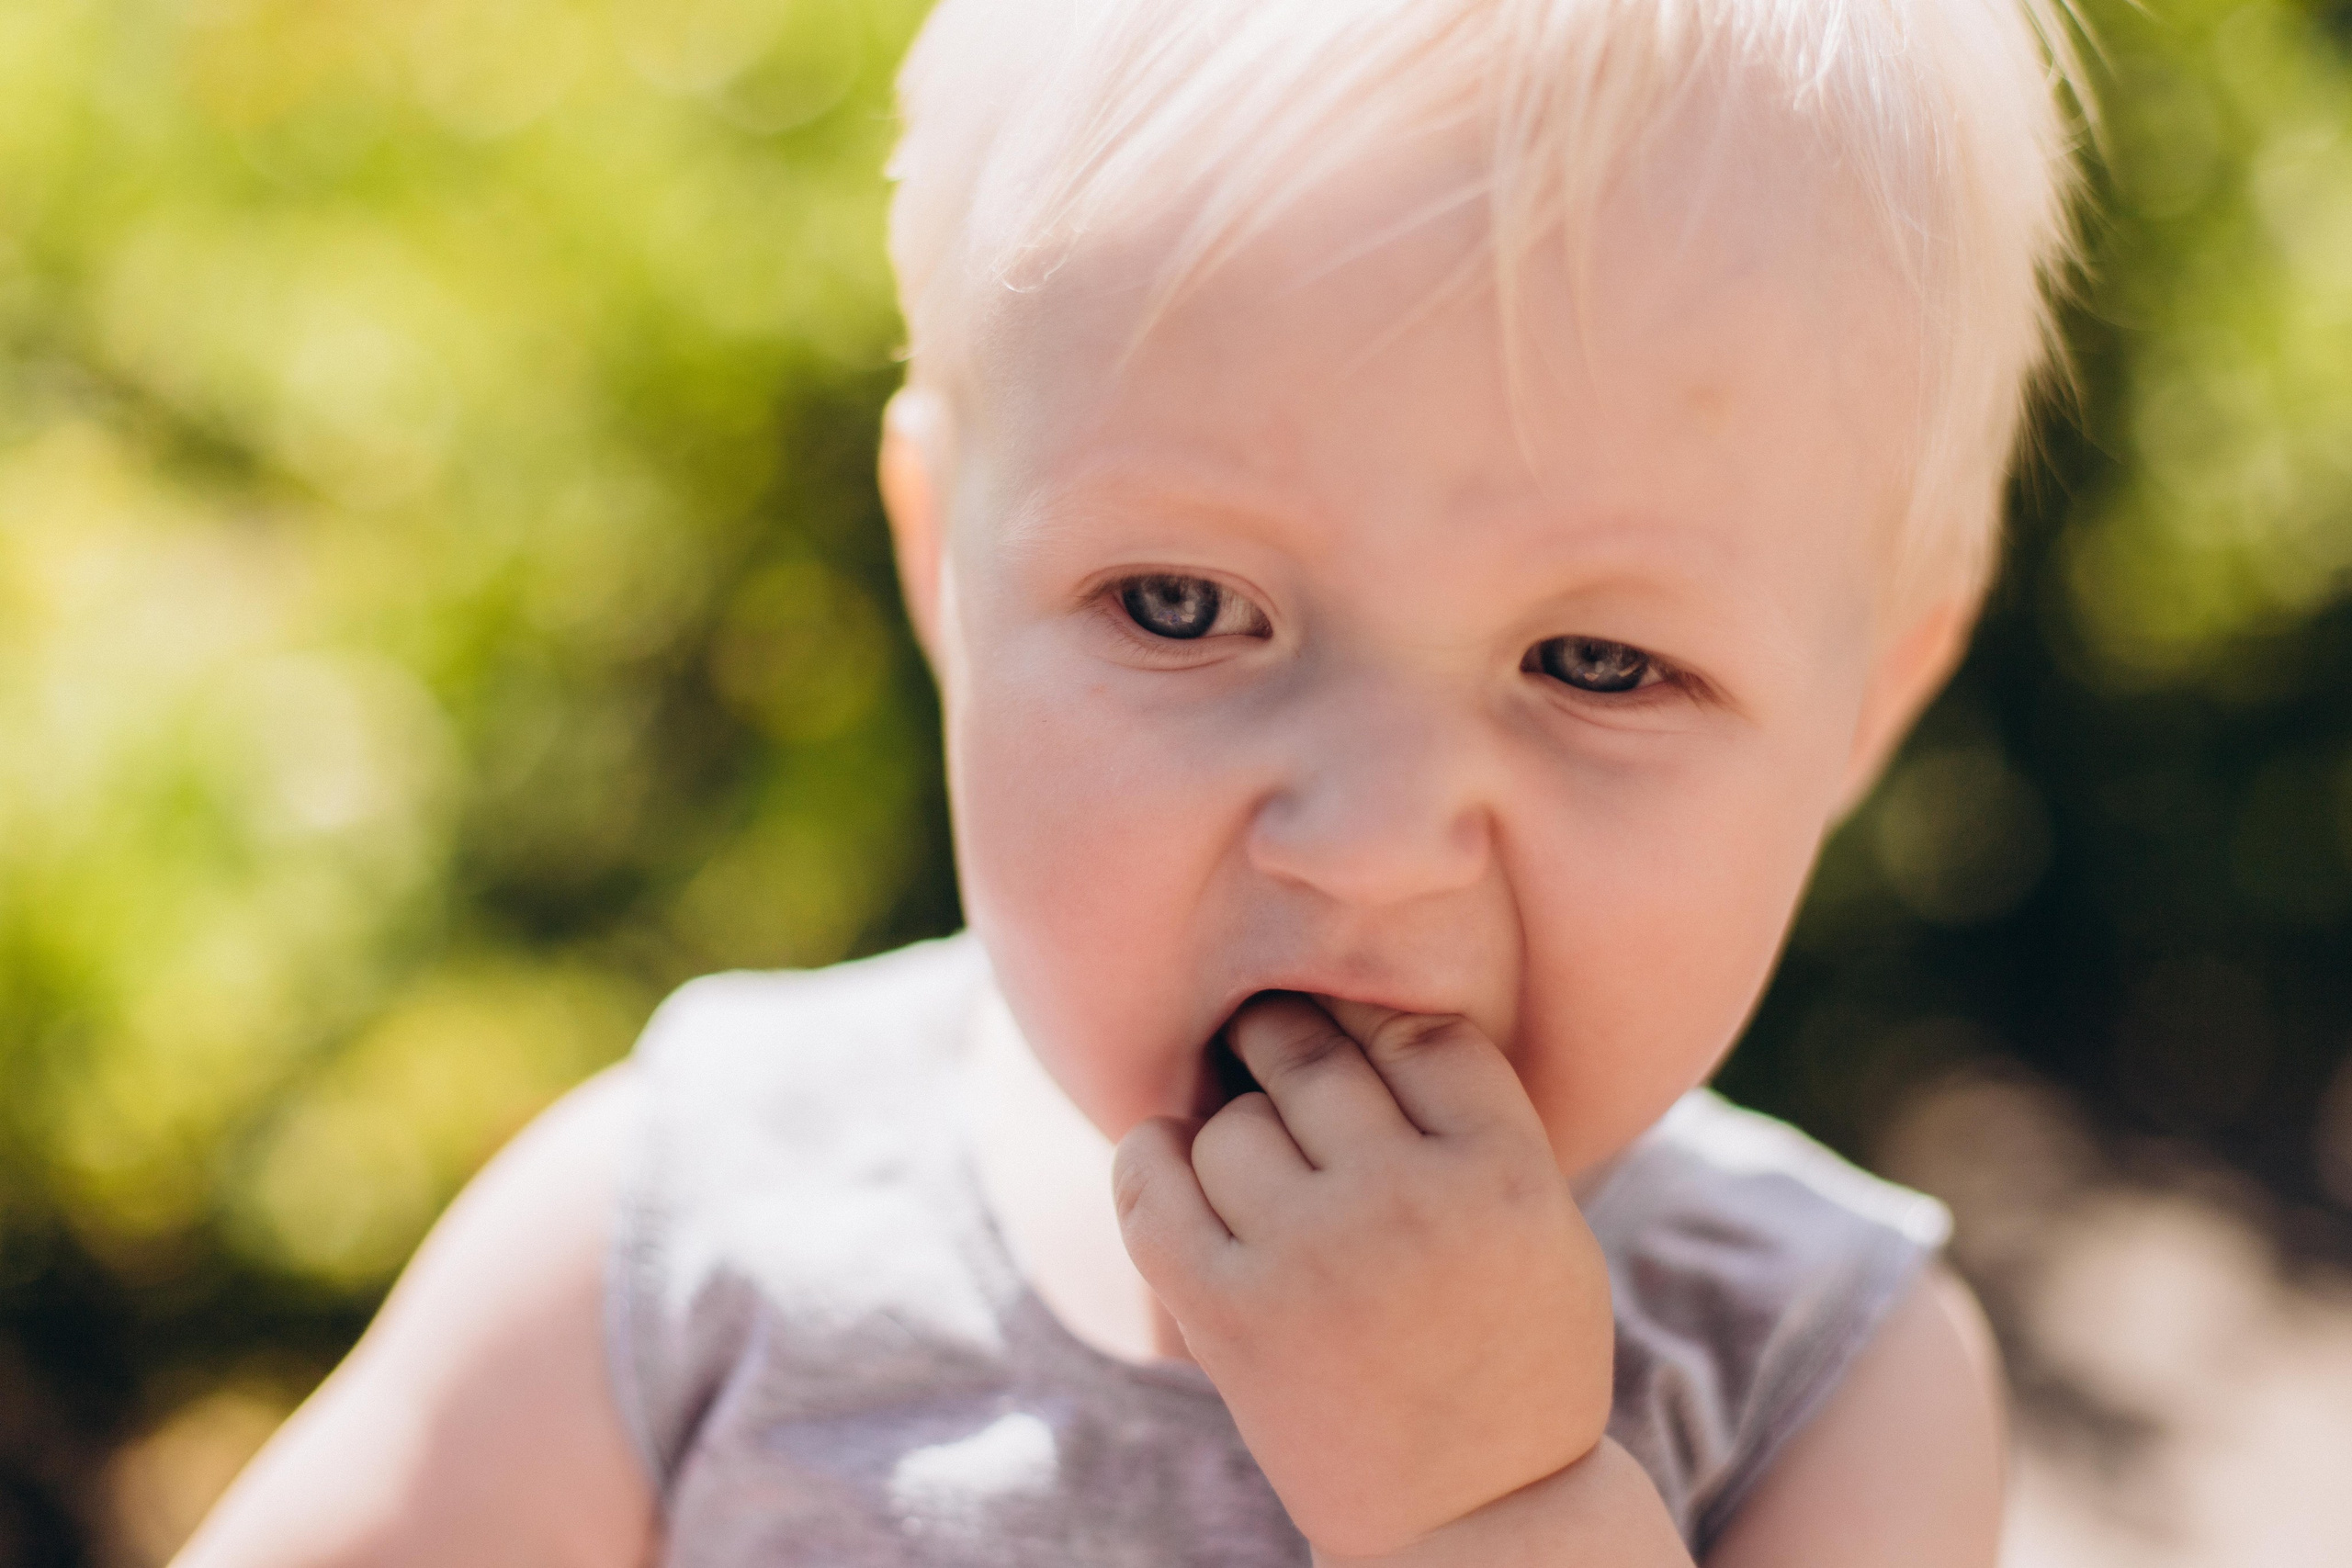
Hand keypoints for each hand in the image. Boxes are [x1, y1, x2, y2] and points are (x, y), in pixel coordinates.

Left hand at [1112, 994, 1614, 1559]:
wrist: (1475, 1518)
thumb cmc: (1510, 1356)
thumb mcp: (1544, 1224)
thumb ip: (1468, 1121)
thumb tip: (1346, 1007)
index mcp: (1505, 1172)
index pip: (1417, 1031)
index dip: (1370, 1020)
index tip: (1347, 1031)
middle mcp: (1410, 1200)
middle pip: (1315, 1057)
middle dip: (1282, 1043)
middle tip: (1268, 1047)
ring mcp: (1315, 1256)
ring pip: (1233, 1125)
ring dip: (1231, 1132)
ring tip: (1250, 1160)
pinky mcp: (1234, 1315)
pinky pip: (1154, 1191)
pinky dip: (1147, 1159)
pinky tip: (1165, 1157)